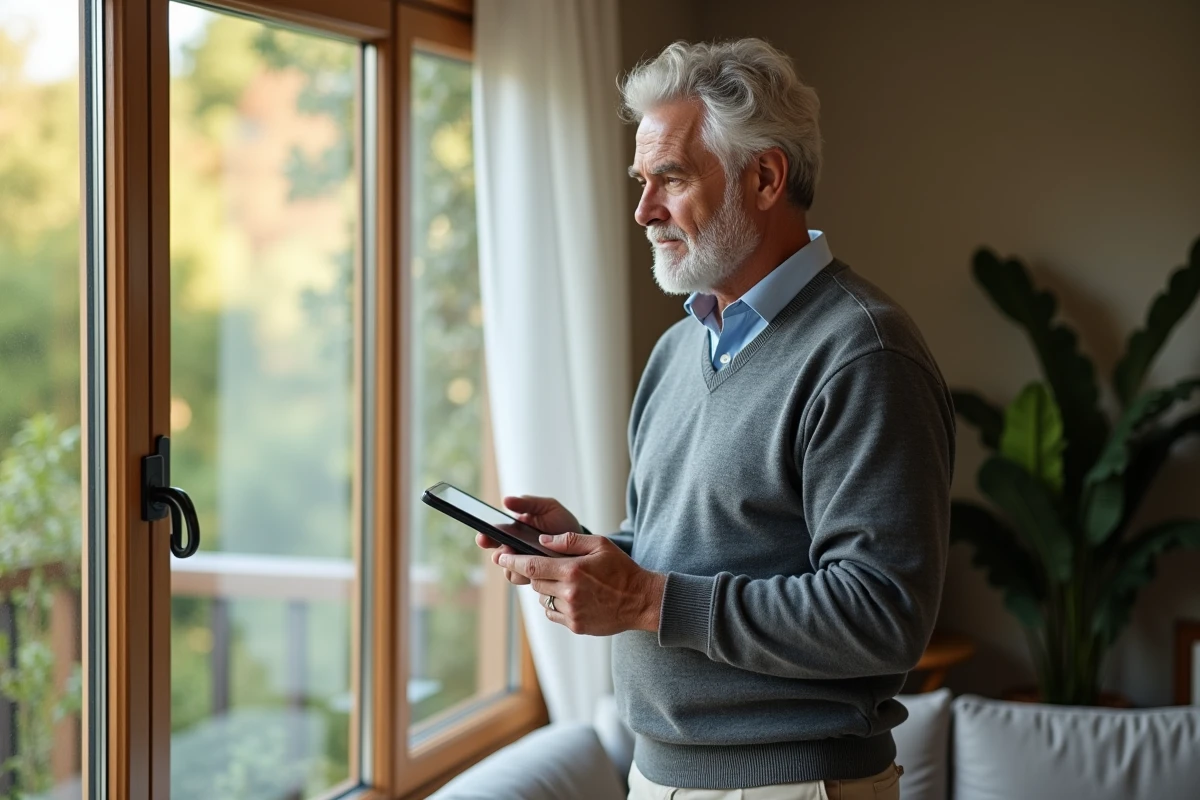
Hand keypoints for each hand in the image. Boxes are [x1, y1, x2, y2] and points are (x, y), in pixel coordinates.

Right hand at [475, 495, 581, 585]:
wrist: (584, 544)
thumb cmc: (562, 523)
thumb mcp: (547, 508)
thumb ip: (528, 503)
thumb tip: (506, 500)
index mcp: (516, 531)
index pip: (495, 534)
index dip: (487, 536)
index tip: (483, 537)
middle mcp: (517, 550)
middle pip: (499, 555)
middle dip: (498, 554)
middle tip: (502, 553)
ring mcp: (526, 565)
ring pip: (510, 571)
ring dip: (513, 567)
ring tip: (523, 561)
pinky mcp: (537, 578)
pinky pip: (526, 581)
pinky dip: (529, 577)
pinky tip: (537, 571)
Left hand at [495, 531, 666, 635]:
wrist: (641, 600)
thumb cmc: (622, 570)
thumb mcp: (600, 545)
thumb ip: (569, 540)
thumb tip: (543, 540)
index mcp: (573, 570)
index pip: (532, 566)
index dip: (513, 561)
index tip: (500, 558)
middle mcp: (569, 592)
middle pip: (536, 582)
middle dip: (536, 573)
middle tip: (549, 567)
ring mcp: (572, 612)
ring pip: (543, 598)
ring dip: (548, 590)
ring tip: (568, 583)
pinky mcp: (576, 625)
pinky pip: (553, 613)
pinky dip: (556, 605)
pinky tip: (573, 597)